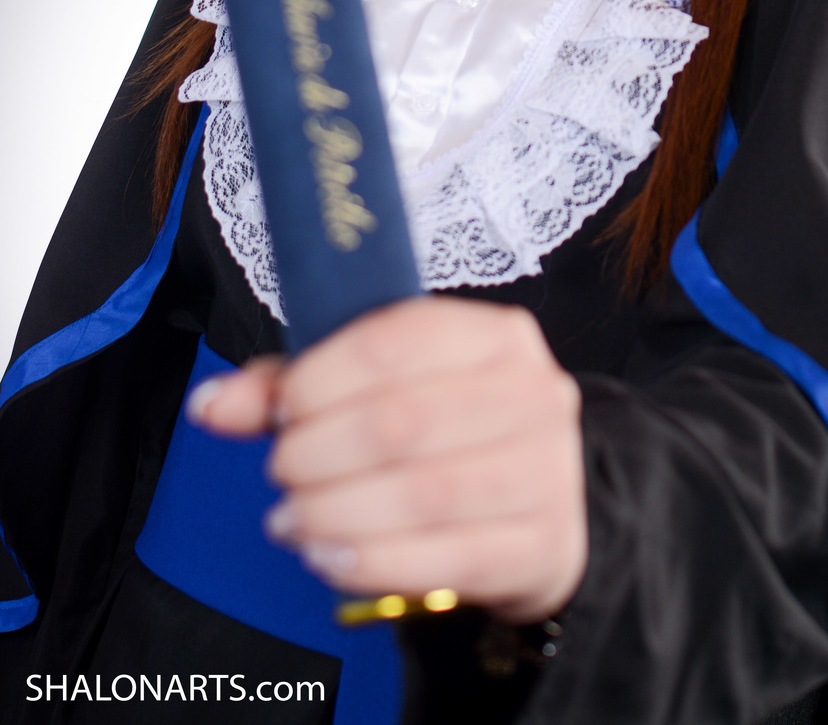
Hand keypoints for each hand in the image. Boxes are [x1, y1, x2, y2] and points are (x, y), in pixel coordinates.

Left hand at [188, 296, 586, 622]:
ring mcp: (545, 471)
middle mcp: (532, 393)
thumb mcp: (380, 392)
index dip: (320, 378)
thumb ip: (296, 388)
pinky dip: (370, 562)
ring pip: (420, 493)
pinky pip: (443, 559)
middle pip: (401, 420)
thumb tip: (212, 403)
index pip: (395, 341)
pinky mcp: (540, 544)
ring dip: (333, 513)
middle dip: (317, 452)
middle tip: (281, 473)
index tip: (280, 411)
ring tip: (293, 520)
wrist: (537, 515)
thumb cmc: (449, 439)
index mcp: (494, 336)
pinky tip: (329, 559)